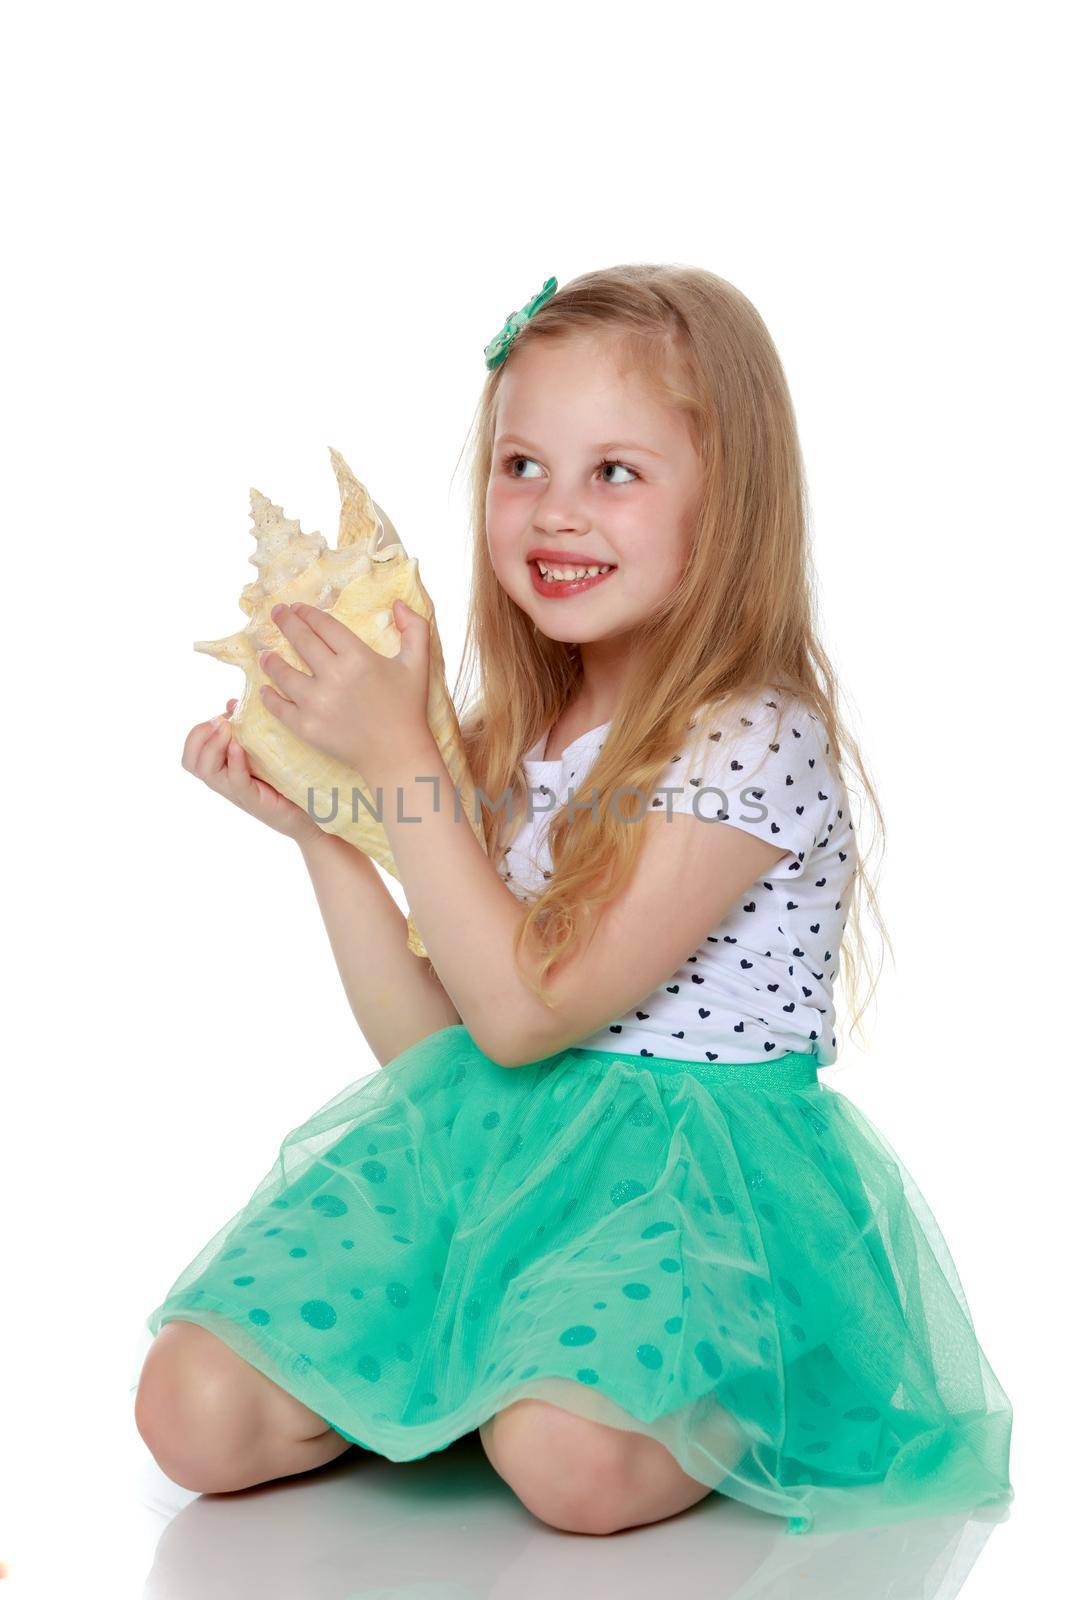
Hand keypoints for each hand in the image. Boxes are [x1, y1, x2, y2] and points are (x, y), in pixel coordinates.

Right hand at [181, 699, 324, 847]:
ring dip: (213, 745)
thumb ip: (248, 729)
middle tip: (220, 722)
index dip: (199, 732)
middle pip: (191, 762)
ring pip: (206, 771)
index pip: (192, 753)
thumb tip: (232, 703)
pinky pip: (235, 781)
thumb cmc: (290, 780)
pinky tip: (239, 747)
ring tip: (227, 729)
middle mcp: (225, 782)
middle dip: (200, 736)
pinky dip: (234, 762)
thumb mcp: (266, 750)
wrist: (314, 814)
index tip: (220, 717)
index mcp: (224, 769)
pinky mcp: (255, 801)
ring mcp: (238, 792)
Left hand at [258, 598, 431, 778]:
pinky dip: (268, 697)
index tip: (297, 607)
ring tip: (265, 654)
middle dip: (285, 622)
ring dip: (270, 660)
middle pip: (301, 640)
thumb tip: (398, 604)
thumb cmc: (408, 708)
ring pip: (282, 673)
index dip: (308, 613)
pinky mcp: (306, 727)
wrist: (397, 755)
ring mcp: (316, 703)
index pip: (324, 625)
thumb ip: (416, 628)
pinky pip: (279, 707)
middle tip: (276, 613)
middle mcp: (334, 676)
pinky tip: (264, 688)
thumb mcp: (418, 664)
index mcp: (358, 657)